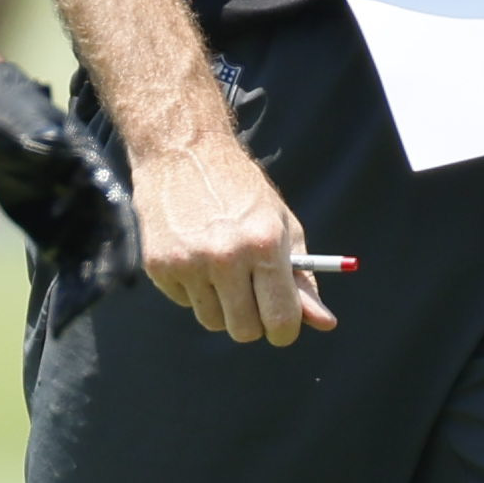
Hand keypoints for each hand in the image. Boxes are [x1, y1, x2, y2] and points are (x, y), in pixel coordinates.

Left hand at [0, 60, 141, 334]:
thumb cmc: (9, 111)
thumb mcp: (24, 123)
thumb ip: (41, 138)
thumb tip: (54, 146)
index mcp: (94, 172)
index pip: (118, 213)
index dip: (126, 243)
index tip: (129, 271)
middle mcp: (90, 198)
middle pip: (108, 243)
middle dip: (107, 272)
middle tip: (102, 299)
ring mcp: (72, 217)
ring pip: (88, 260)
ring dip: (85, 290)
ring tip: (71, 320)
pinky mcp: (50, 231)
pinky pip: (65, 265)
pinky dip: (67, 292)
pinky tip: (61, 320)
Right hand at [128, 123, 333, 345]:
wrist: (183, 151)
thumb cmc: (242, 190)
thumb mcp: (282, 226)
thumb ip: (303, 279)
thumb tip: (325, 324)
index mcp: (265, 244)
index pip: (281, 319)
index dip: (286, 329)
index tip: (283, 325)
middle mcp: (226, 256)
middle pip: (244, 331)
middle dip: (253, 322)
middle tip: (252, 296)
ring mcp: (189, 262)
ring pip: (212, 322)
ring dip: (221, 307)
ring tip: (222, 269)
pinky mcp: (158, 265)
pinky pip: (185, 303)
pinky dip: (194, 290)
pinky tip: (195, 255)